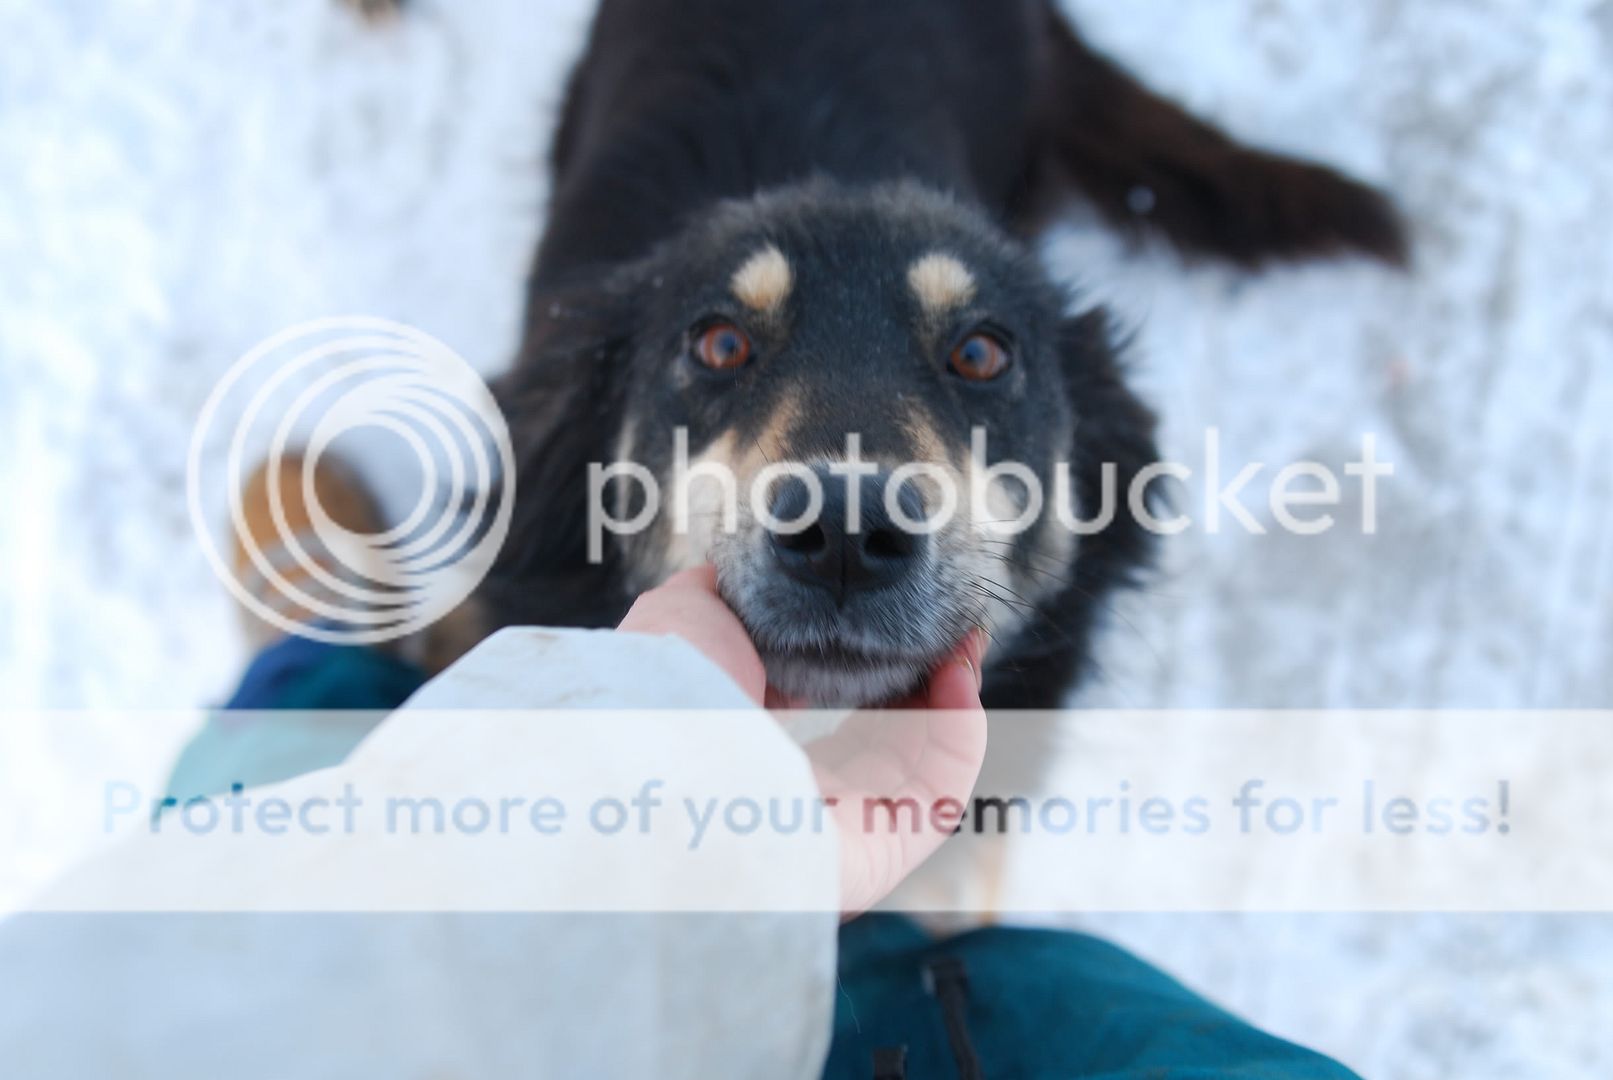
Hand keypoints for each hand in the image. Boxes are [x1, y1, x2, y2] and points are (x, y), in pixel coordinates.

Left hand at [618, 566, 989, 913]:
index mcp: (744, 749)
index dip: (868, 664)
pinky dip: (962, 729)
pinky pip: (940, 794)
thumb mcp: (684, 614)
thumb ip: (720, 594)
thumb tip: (743, 566)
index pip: (822, 713)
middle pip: (881, 745)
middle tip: (949, 631)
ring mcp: (833, 831)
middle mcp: (787, 798)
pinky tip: (957, 673)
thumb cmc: (664, 688)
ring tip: (963, 641)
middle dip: (923, 683)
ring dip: (952, 697)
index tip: (898, 617)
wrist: (658, 758)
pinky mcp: (875, 855)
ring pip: (917, 768)